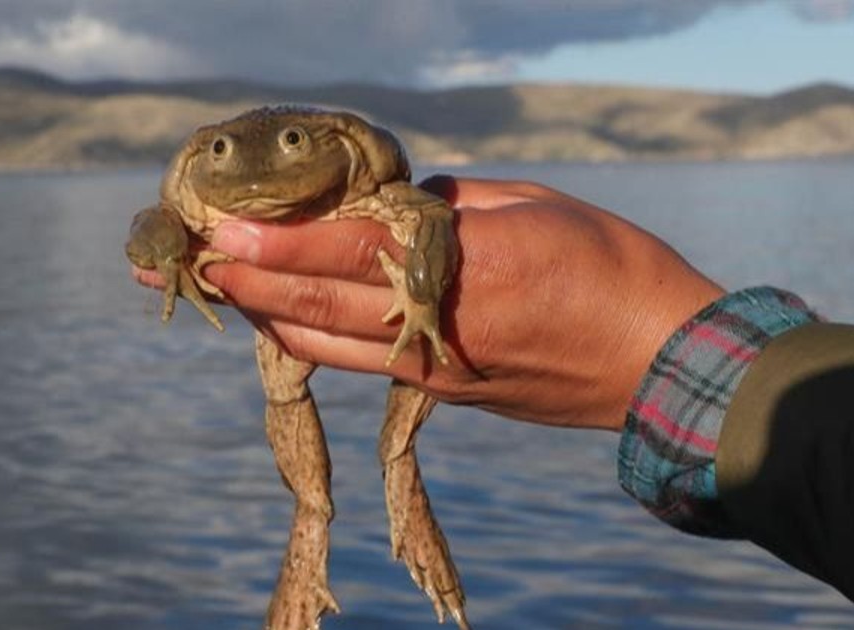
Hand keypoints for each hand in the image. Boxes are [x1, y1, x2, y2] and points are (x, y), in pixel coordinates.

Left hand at [132, 177, 723, 430]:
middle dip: (248, 283)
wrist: (662, 367)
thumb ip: (449, 205)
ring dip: (267, 316)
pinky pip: (357, 362)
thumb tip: (391, 206)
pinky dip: (312, 339)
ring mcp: (433, 369)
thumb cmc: (611, 268)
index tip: (221, 232)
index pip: (349, 254)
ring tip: (220, 289)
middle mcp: (435, 326)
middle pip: (318, 308)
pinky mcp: (441, 392)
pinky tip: (285, 321)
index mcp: (464, 267)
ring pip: (327, 346)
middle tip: (191, 262)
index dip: (278, 244)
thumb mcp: (533, 206)